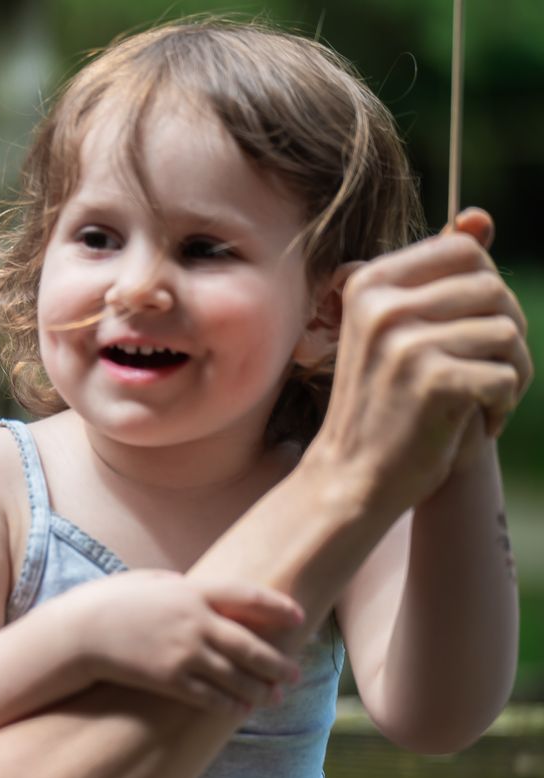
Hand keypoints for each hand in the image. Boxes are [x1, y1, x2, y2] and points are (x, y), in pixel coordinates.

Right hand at [64, 571, 303, 714]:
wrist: (79, 632)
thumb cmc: (108, 602)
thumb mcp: (144, 580)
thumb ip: (173, 582)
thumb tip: (189, 584)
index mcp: (191, 591)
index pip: (248, 596)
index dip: (278, 606)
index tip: (299, 617)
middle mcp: (195, 622)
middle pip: (251, 646)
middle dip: (277, 663)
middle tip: (294, 674)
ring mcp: (184, 652)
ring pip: (236, 677)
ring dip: (260, 690)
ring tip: (274, 697)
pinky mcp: (170, 679)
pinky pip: (210, 696)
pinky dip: (230, 705)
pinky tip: (241, 710)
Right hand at [315, 208, 529, 510]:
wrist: (352, 477)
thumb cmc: (385, 405)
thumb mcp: (403, 331)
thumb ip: (440, 277)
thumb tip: (482, 215)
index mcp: (369, 283)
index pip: (464, 250)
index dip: (486, 291)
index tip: (467, 334)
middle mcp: (382, 305)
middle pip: (494, 289)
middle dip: (506, 334)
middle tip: (485, 372)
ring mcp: (404, 341)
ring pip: (507, 334)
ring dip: (511, 374)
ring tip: (480, 402)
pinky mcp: (431, 379)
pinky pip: (506, 376)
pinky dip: (502, 406)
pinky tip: (474, 423)